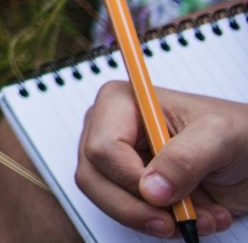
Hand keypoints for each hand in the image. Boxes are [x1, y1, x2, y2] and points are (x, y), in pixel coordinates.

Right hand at [78, 82, 247, 234]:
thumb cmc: (239, 131)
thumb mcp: (219, 136)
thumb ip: (185, 158)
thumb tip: (151, 189)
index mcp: (122, 103)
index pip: (102, 147)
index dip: (130, 178)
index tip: (165, 196)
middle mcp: (112, 130)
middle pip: (94, 177)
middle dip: (136, 207)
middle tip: (172, 222)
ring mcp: (120, 160)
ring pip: (107, 200)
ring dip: (155, 220)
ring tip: (199, 218)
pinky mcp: (134, 187)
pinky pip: (131, 214)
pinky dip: (166, 225)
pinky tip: (199, 216)